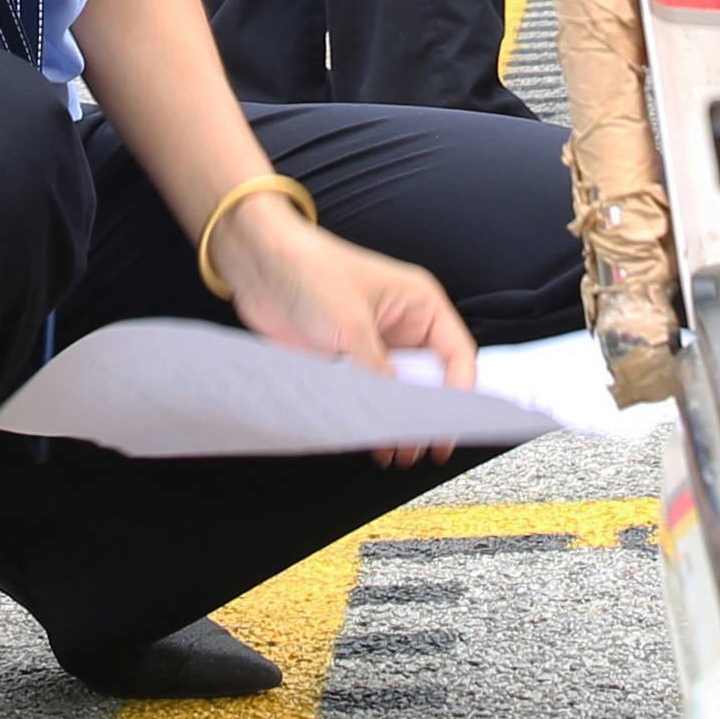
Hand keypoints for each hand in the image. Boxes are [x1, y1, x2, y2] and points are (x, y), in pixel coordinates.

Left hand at [214, 196, 475, 464]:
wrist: (259, 265)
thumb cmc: (311, 270)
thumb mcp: (352, 323)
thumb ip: (377, 371)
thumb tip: (394, 412)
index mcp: (420, 305)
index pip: (457, 355)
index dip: (460, 392)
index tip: (450, 424)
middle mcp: (402, 327)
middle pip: (430, 380)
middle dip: (426, 414)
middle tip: (422, 448)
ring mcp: (373, 346)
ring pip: (398, 393)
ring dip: (396, 420)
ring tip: (396, 453)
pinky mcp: (346, 361)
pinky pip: (366, 395)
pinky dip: (368, 416)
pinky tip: (368, 437)